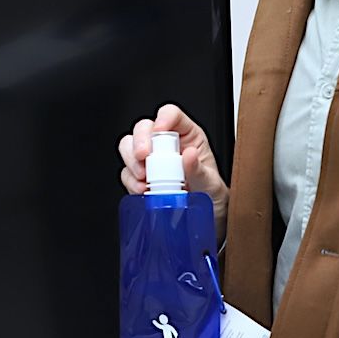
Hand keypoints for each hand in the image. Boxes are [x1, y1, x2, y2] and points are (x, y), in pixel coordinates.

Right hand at [118, 103, 228, 235]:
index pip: (171, 115)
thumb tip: (188, 155)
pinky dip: (130, 181)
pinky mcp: (141, 178)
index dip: (163, 118)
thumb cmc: (212, 197)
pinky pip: (126, 172)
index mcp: (188, 137)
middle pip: (144, 128)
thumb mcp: (212, 184)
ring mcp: (151, 161)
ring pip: (129, 146)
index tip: (160, 131)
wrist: (207, 222)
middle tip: (144, 157)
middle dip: (140, 141)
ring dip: (131, 161)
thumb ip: (199, 170)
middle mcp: (167, 145)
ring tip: (144, 178)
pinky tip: (142, 190)